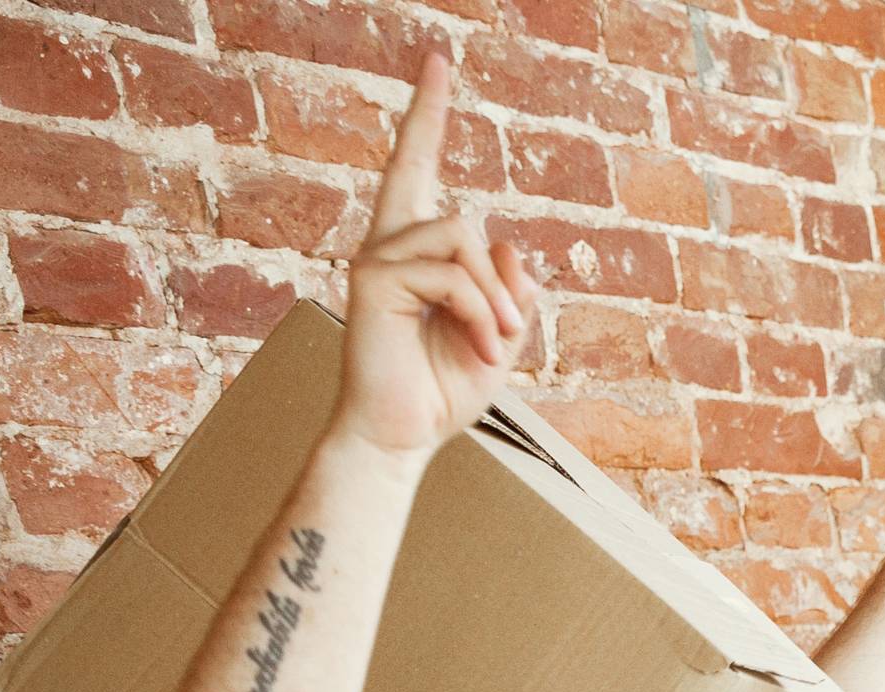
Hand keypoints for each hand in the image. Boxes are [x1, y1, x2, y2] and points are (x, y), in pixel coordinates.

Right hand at [331, 53, 538, 464]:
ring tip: (492, 341)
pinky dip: (479, 312)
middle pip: (436, 188)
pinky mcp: (372, 280)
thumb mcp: (501, 336)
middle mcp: (390, 243)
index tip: (435, 62)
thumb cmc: (442, 389)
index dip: (425, 115)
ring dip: (493, 297)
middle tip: (496, 294)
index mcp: (419, 250)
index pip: (417, 167)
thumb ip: (513, 291)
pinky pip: (451, 273)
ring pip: (461, 236)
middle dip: (469, 209)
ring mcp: (376, 258)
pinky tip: (479, 345)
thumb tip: (509, 245)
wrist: (401, 436)